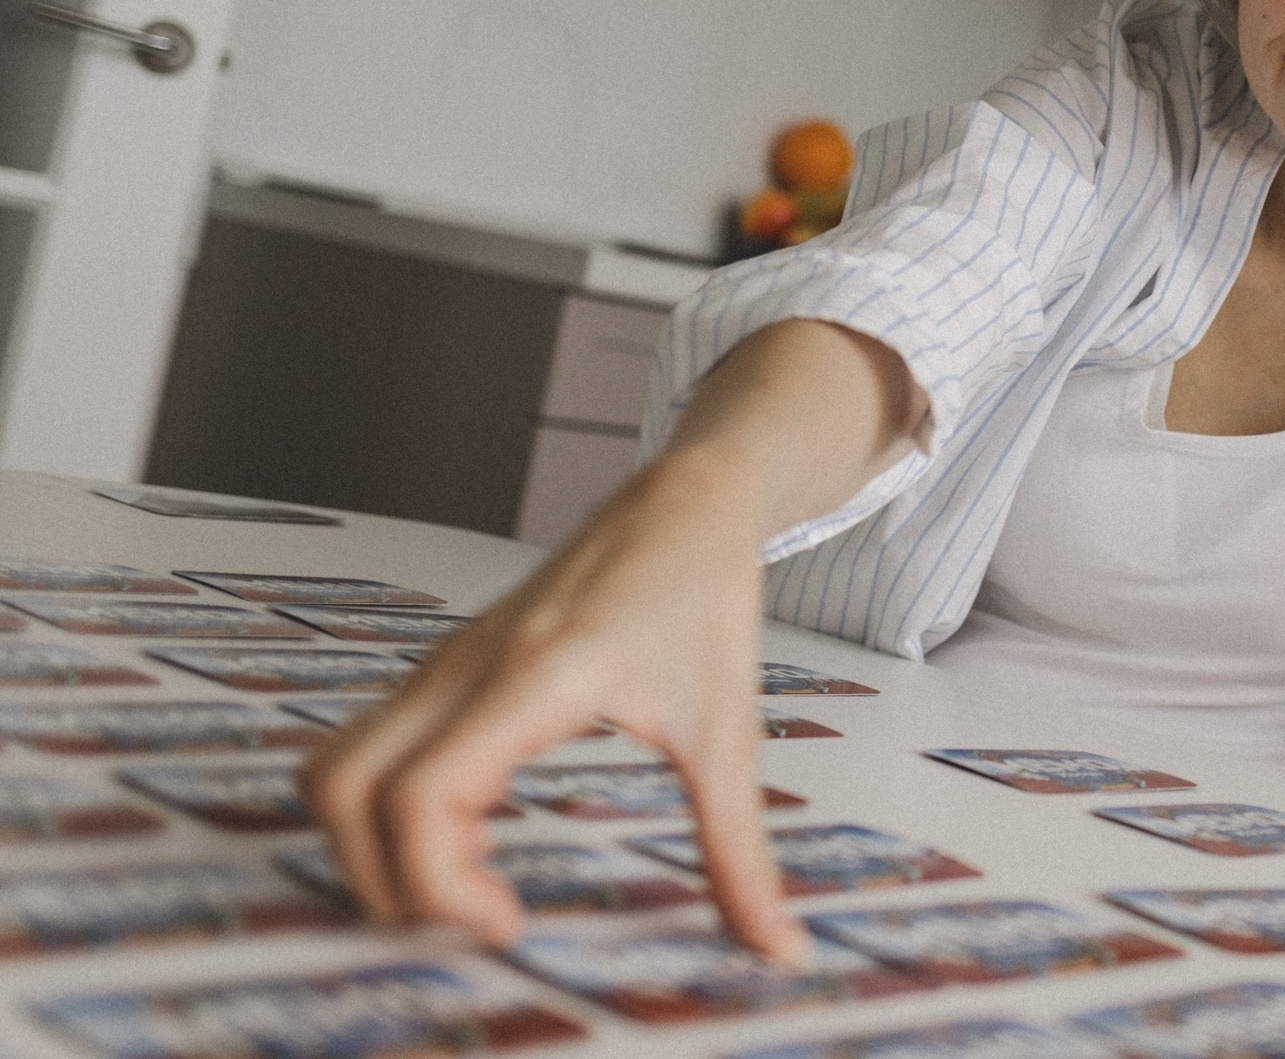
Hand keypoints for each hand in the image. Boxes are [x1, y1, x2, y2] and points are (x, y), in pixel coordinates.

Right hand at [300, 457, 806, 958]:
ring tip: (469, 877)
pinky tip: (476, 829)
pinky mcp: (443, 668)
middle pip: (341, 790)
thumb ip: (743, 854)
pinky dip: (390, 807)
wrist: (684, 504)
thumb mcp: (730, 737)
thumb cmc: (704, 600)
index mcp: (537, 677)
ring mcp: (444, 664)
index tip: (505, 924)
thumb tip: (779, 947)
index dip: (436, 884)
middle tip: (475, 913)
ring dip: (374, 841)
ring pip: (337, 766)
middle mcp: (467, 667)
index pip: (418, 796)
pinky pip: (370, 746)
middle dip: (383, 878)